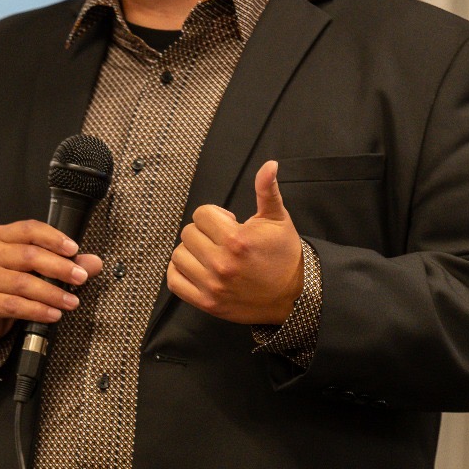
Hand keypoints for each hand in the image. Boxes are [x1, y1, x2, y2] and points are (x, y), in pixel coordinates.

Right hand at [0, 219, 103, 346]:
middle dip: (60, 267)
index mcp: (1, 237)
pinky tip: (53, 314)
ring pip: (24, 283)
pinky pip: (14, 305)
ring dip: (53, 293)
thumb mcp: (32, 270)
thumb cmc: (5, 286)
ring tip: (72, 302)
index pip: (29, 229)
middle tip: (81, 278)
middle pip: (29, 256)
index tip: (74, 250)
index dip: (54, 238)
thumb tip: (94, 263)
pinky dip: (38, 310)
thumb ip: (63, 263)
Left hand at [167, 160, 303, 325]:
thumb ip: (267, 191)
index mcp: (236, 240)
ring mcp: (212, 286)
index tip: (229, 224)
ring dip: (192, 252)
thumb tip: (269, 165)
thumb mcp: (278, 219)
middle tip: (221, 240)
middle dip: (204, 232)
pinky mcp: (207, 303)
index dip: (214, 216)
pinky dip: (179, 272)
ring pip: (179, 256)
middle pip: (188, 234)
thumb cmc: (284, 255)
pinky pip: (174, 281)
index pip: (201, 214)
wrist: (293, 295)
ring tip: (210, 254)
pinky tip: (196, 267)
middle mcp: (221, 264)